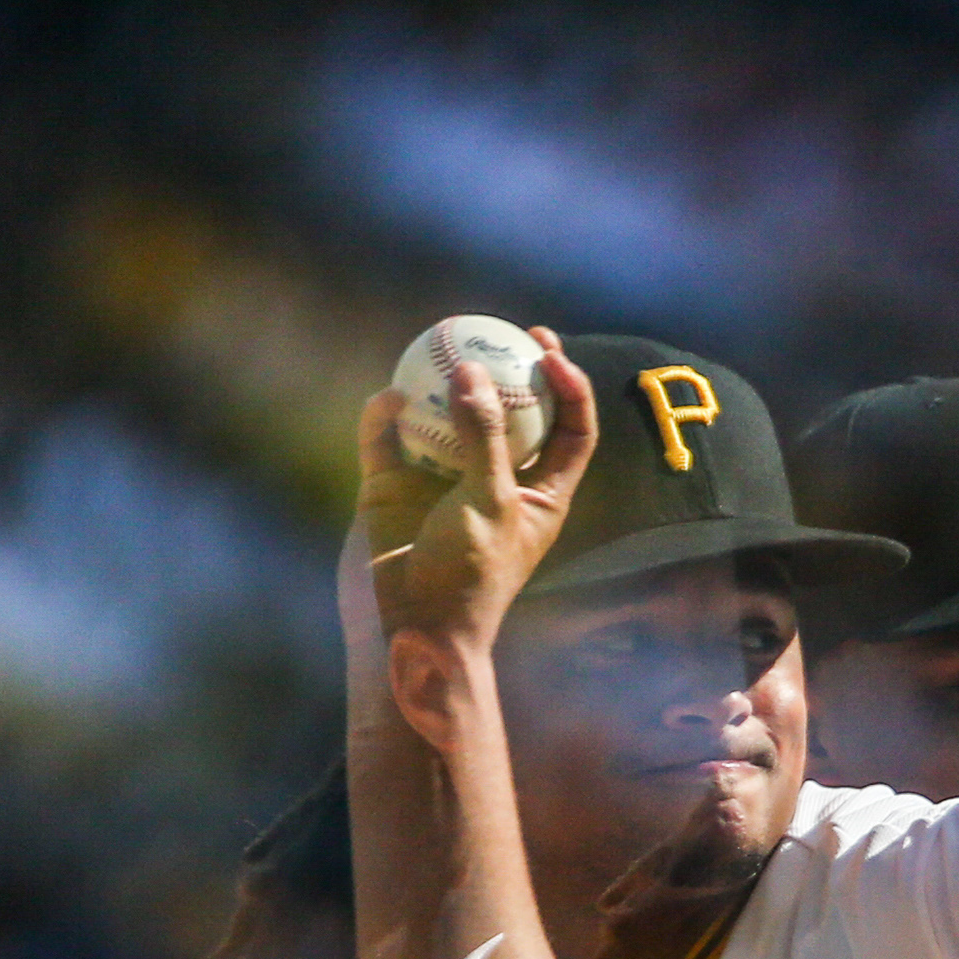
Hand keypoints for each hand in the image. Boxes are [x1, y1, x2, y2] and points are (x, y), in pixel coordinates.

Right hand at [346, 327, 599, 719]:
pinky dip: (387, 415)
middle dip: (512, 369)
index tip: (550, 351)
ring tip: (441, 342)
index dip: (571, 389)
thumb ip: (484, 438)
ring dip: (441, 383)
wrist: (410, 628)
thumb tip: (471, 373)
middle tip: (506, 329)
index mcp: (539, 495)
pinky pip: (387, 438)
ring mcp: (440, 482)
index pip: (570, 432)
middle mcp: (492, 482)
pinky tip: (391, 397)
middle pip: (512, 414)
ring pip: (443, 418)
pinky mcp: (392, 488)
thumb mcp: (489, 503)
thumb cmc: (467, 577)